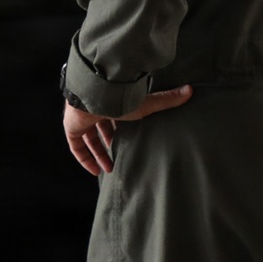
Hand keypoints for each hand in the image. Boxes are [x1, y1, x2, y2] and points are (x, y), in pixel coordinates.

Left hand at [63, 85, 192, 175]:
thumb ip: (167, 100)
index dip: (121, 129)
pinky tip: (95, 171)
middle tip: (119, 160)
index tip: (129, 141)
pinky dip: (84, 159)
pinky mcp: (71, 128)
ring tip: (110, 170)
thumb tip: (191, 90)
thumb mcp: (146, 104)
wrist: (94, 94)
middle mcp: (95, 109)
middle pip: (101, 129)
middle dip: (109, 144)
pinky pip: (76, 147)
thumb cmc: (120, 98)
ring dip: (98, 154)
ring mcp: (82, 118)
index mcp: (111, 101)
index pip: (115, 116)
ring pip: (88, 139)